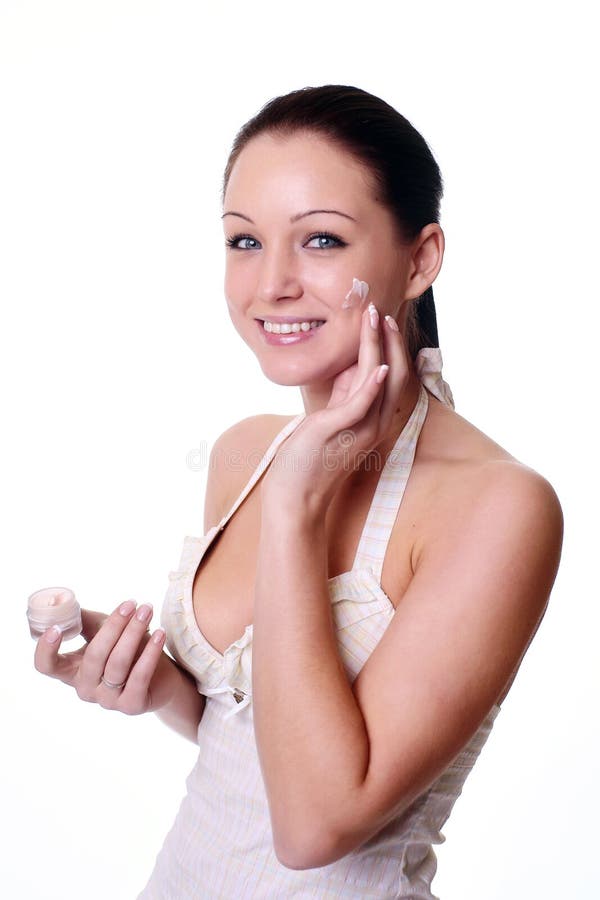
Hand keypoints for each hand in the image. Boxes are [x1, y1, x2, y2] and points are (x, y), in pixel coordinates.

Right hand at [33, 600, 180, 714]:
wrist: (161, 679)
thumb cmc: (126, 650)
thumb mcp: (102, 633)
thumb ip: (84, 621)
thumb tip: (69, 602)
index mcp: (71, 671)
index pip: (47, 666)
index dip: (46, 650)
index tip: (56, 628)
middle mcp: (85, 689)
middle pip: (94, 656)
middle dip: (114, 626)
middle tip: (131, 603)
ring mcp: (107, 701)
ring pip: (118, 663)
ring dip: (134, 632)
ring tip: (146, 610)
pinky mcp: (131, 705)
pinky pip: (140, 675)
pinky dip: (150, 652)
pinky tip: (159, 633)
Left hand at [261, 303, 410, 512]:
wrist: (294, 496)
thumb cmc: (309, 457)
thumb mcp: (332, 417)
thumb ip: (345, 394)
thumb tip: (352, 366)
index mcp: (373, 420)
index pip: (392, 378)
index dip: (391, 348)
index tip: (384, 320)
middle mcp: (373, 426)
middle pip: (395, 377)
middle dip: (391, 341)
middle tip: (383, 312)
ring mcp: (358, 430)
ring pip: (380, 382)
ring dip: (379, 348)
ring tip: (375, 319)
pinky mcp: (337, 432)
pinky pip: (361, 406)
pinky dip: (372, 385)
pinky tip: (378, 364)